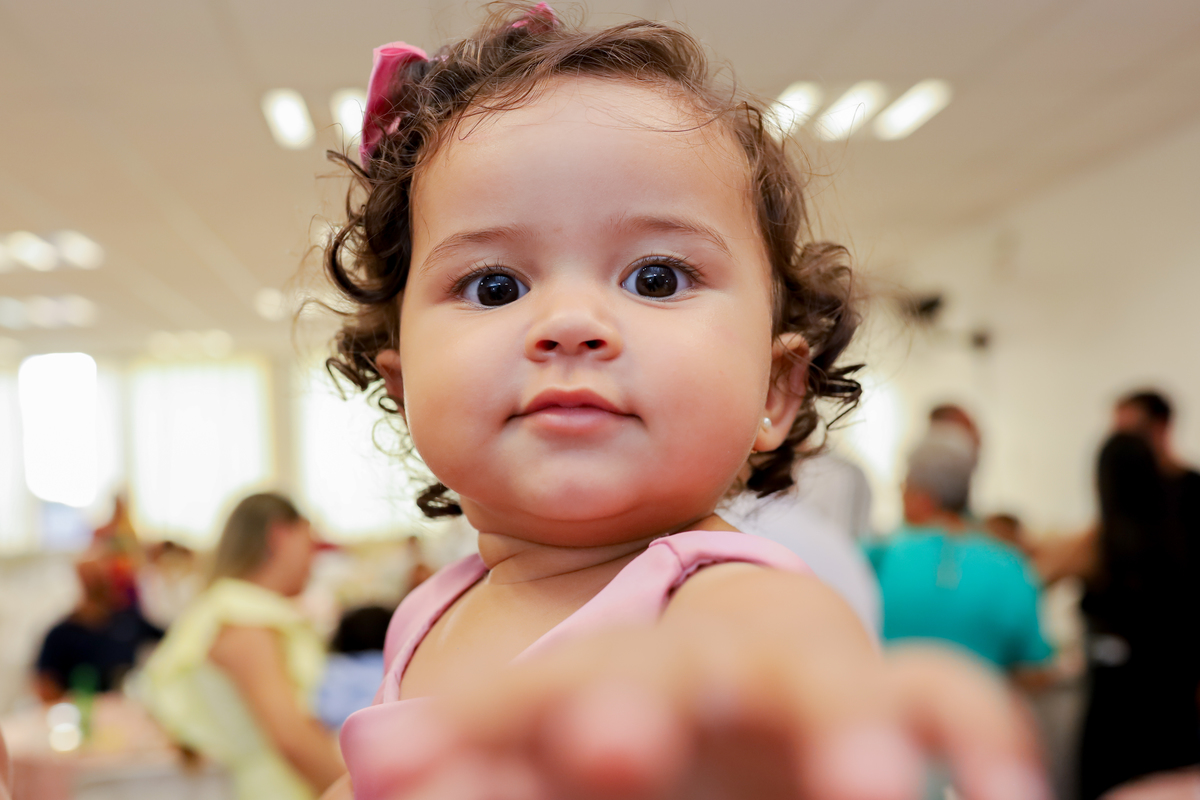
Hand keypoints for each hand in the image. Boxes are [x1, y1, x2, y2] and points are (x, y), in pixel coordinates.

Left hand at [372, 627, 1047, 799]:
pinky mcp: (879, 699)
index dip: (467, 729)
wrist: (734, 663)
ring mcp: (791, 681)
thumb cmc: (626, 721)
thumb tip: (364, 774)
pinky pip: (944, 692)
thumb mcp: (539, 750)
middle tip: (605, 747)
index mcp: (596, 685)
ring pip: (821, 682)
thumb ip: (469, 758)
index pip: (522, 697)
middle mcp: (691, 672)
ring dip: (845, 729)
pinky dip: (977, 733)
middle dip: (633, 705)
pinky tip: (1003, 793)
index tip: (395, 768)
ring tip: (867, 793)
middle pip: (660, 672)